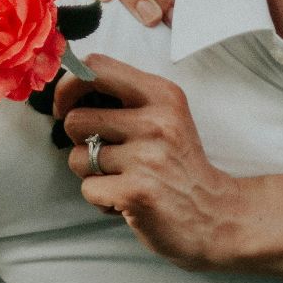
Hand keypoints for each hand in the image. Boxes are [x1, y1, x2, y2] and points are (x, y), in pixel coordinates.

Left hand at [54, 54, 246, 271]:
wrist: (216, 215)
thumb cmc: (180, 165)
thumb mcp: (166, 116)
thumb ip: (126, 99)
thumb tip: (68, 91)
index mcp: (162, 94)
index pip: (96, 68)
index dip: (68, 86)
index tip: (66, 107)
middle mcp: (156, 121)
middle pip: (76, 119)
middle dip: (80, 141)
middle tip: (106, 154)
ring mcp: (146, 157)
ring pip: (77, 158)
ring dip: (91, 173)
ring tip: (122, 178)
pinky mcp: (136, 192)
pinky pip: (88, 189)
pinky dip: (101, 199)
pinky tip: (126, 199)